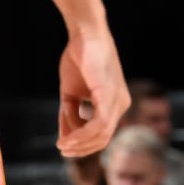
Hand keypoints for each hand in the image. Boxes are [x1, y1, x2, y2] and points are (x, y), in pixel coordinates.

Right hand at [57, 30, 128, 157]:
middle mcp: (121, 104)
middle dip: (82, 148)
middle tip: (62, 149)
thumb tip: (65, 139)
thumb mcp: (70, 94)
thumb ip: (70, 115)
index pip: (103, 133)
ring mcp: (119, 100)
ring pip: (102, 134)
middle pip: (103, 138)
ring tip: (62, 145)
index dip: (83, 143)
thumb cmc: (79, 59)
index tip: (64, 146)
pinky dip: (83, 133)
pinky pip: (99, 124)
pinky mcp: (110, 95)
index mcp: (115, 103)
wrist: (84, 35)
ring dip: (80, 143)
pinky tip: (68, 138)